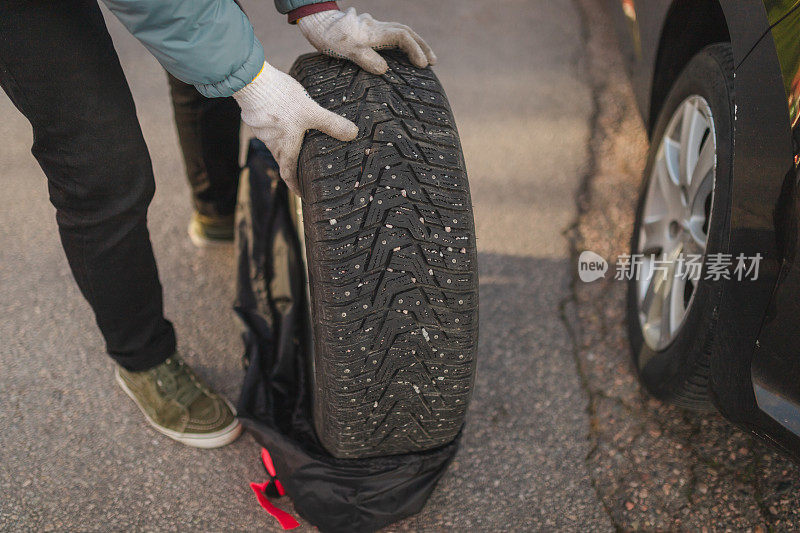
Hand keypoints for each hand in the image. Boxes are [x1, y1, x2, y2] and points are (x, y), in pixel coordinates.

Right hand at [233, 61, 357, 193]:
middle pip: (282, 158)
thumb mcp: (311, 112)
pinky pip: (268, 127)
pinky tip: (284, 117)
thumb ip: (331, 123)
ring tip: (297, 138)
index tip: (301, 194)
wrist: (251, 81)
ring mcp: (261, 129)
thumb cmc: (280, 100)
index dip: (295, 186)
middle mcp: (271, 143)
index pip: (288, 174)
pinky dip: (277, 127)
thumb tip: (352, 133)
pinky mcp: (255, 116)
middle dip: (292, 163)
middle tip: (303, 166)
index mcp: (285, 148)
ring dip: (285, 142)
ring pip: (275, 141)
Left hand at [297, 7, 436, 74]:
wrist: (316, 22)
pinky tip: (403, 52)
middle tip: (433, 61)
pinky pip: (391, 35)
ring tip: (424, 58)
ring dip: (414, 44)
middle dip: (422, 46)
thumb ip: (365, 59)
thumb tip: (385, 69)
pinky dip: (402, 43)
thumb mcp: (345, 50)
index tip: (423, 66)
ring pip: (400, 32)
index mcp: (375, 32)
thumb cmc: (329, 37)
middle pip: (407, 32)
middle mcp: (377, 28)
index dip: (415, 51)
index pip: (403, 38)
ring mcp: (373, 29)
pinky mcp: (367, 32)